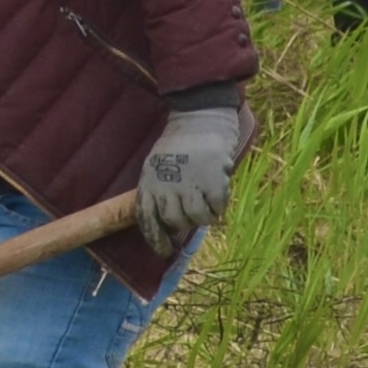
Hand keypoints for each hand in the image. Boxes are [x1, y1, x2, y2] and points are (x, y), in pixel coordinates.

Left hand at [133, 103, 247, 255]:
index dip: (156, 239)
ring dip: (204, 215)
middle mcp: (166, 186)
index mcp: (149, 182)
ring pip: (197, 219)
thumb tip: (170, 226)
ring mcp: (189, 184)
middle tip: (193, 214)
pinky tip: (219, 195)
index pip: (147, 220)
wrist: (199, 116)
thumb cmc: (179, 143)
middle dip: (184, 223)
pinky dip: (220, 206)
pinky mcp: (212, 181)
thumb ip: (160, 192)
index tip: (164, 251)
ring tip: (208, 203)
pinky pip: (217, 208)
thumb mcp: (157, 165)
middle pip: (175, 222)